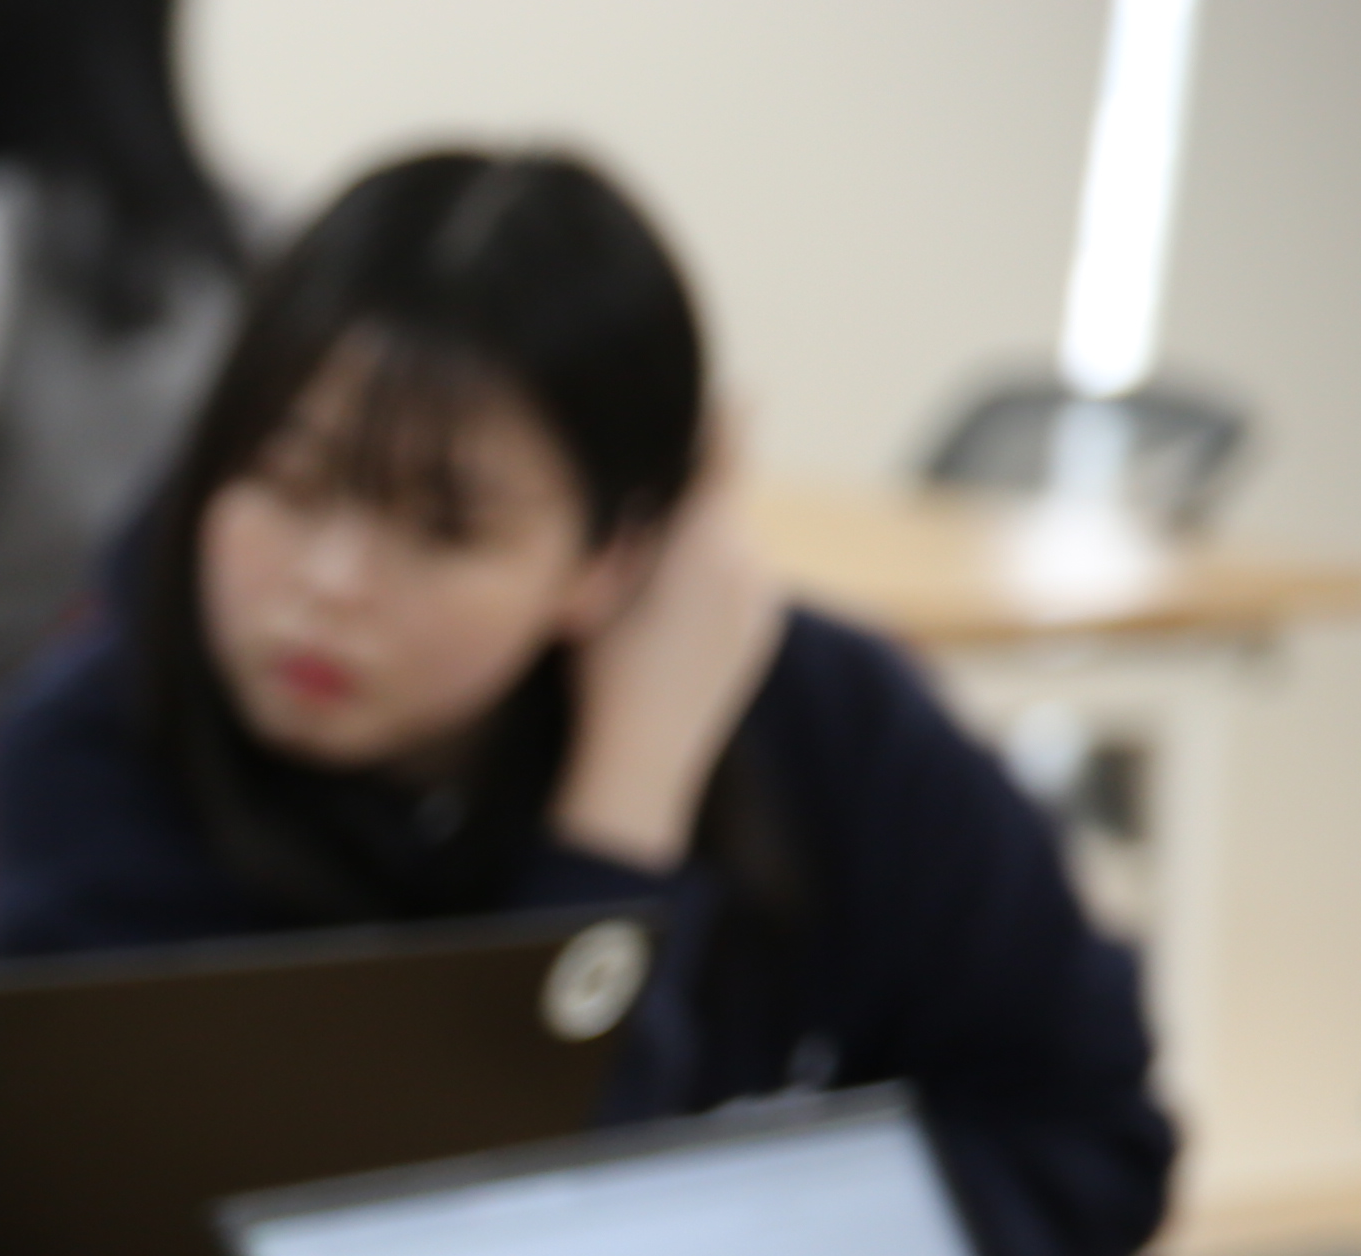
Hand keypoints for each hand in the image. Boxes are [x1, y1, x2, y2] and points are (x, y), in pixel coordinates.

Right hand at [554, 425, 785, 873]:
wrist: (643, 765)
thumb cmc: (603, 678)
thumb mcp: (599, 587)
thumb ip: (631, 520)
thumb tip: (646, 472)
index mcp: (706, 545)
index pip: (722, 453)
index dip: (718, 416)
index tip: (716, 384)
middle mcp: (748, 563)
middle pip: (721, 497)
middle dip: (687, 489)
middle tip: (641, 485)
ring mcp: (761, 598)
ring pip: (726, 539)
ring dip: (693, 536)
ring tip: (645, 562)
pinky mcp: (760, 628)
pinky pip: (734, 578)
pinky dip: (704, 574)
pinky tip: (665, 609)